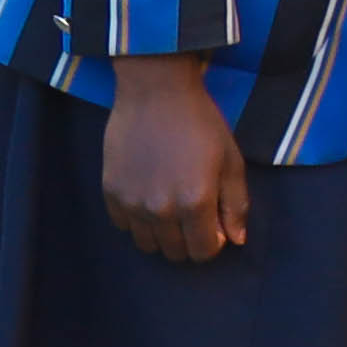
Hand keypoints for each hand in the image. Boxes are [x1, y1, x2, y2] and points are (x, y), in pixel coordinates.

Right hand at [98, 54, 250, 262]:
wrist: (155, 93)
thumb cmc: (201, 124)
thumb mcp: (231, 161)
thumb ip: (235, 204)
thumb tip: (236, 240)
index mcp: (195, 203)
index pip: (203, 251)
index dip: (213, 242)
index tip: (214, 224)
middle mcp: (160, 210)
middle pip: (175, 252)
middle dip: (189, 240)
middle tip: (193, 215)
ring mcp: (131, 203)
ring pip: (147, 245)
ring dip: (162, 234)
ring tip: (170, 207)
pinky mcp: (111, 192)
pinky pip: (123, 226)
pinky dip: (137, 220)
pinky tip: (148, 196)